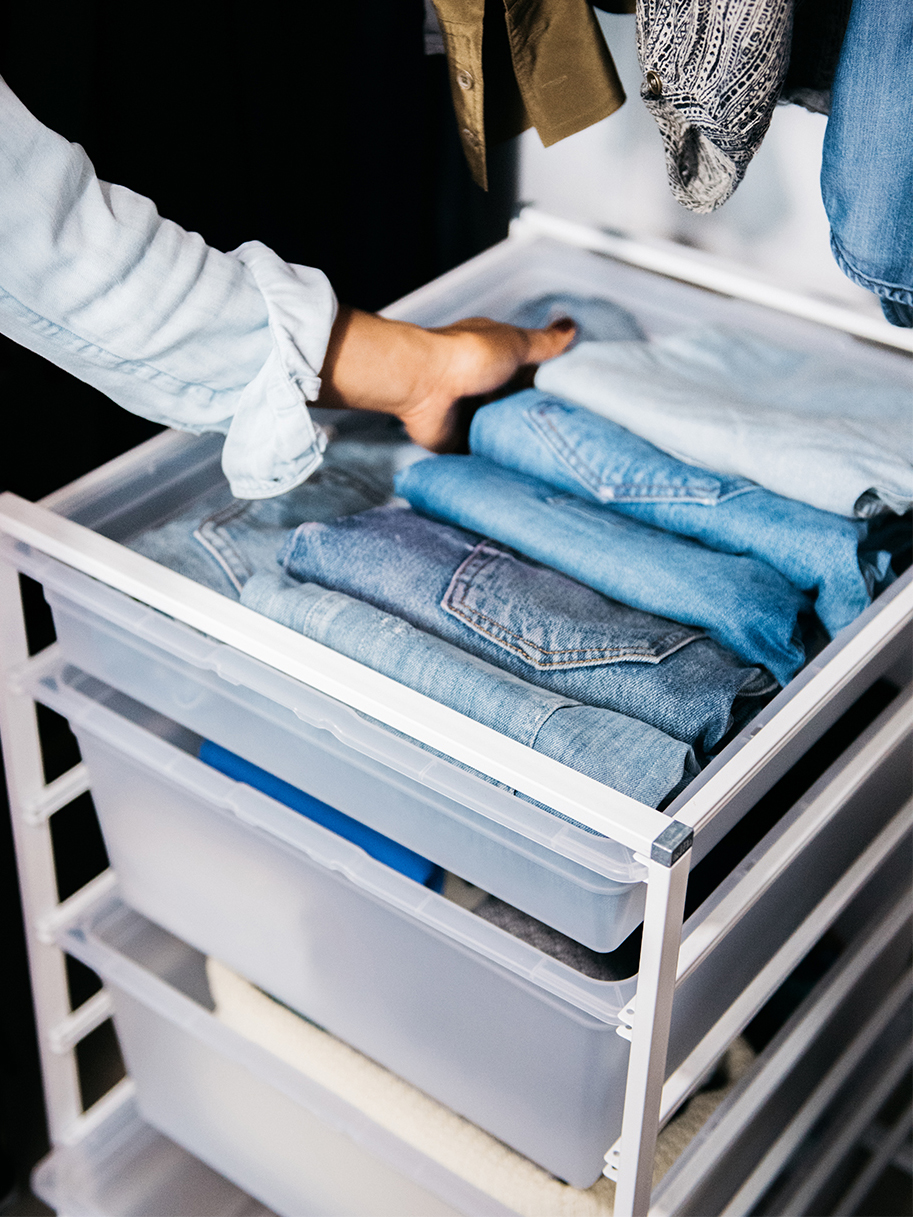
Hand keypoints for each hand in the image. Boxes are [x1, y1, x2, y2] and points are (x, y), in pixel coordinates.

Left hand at [317, 306, 575, 451]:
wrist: (425, 385)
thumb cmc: (468, 356)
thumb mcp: (514, 343)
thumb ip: (543, 343)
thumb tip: (570, 327)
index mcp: (494, 356)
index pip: (528, 370)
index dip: (549, 382)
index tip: (576, 398)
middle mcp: (481, 384)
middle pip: (516, 401)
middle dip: (536, 413)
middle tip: (569, 430)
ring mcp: (470, 413)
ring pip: (502, 428)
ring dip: (518, 437)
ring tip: (554, 455)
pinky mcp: (460, 440)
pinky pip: (484, 452)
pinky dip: (498, 459)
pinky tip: (523, 469)